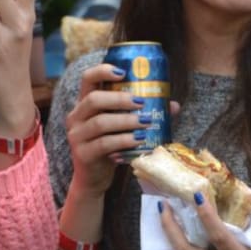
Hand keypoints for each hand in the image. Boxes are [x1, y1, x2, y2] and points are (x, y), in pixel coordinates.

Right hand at [65, 63, 145, 195]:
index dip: (102, 71)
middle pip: (94, 99)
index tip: (123, 72)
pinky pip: (104, 144)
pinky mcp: (83, 154)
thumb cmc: (111, 145)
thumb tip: (173, 106)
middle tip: (142, 102)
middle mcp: (76, 117)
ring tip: (146, 122)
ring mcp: (77, 136)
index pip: (87, 78)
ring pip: (100, 122)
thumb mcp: (123, 127)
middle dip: (120, 99)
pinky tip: (138, 141)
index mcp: (84, 103)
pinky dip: (124, 141)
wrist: (94, 178)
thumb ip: (143, 113)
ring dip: (126, 121)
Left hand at [159, 195, 250, 249]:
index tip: (196, 196)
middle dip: (170, 226)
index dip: (206, 215)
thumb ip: (242, 227)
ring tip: (169, 217)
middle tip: (163, 206)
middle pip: (186, 249)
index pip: (218, 235)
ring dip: (175, 237)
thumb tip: (226, 207)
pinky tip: (185, 237)